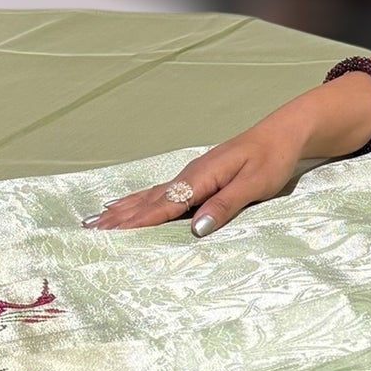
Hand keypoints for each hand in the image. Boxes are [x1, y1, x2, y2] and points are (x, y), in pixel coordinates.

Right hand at [85, 118, 305, 236]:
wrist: (281, 134)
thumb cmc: (271, 159)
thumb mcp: (254, 185)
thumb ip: (225, 206)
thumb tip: (197, 229)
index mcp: (200, 178)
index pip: (163, 206)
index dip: (137, 223)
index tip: (110, 237)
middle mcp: (188, 176)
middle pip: (147, 202)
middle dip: (118, 219)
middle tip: (89, 234)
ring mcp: (189, 176)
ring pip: (147, 197)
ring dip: (121, 211)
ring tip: (95, 223)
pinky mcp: (195, 178)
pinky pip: (158, 193)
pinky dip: (136, 201)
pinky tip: (123, 205)